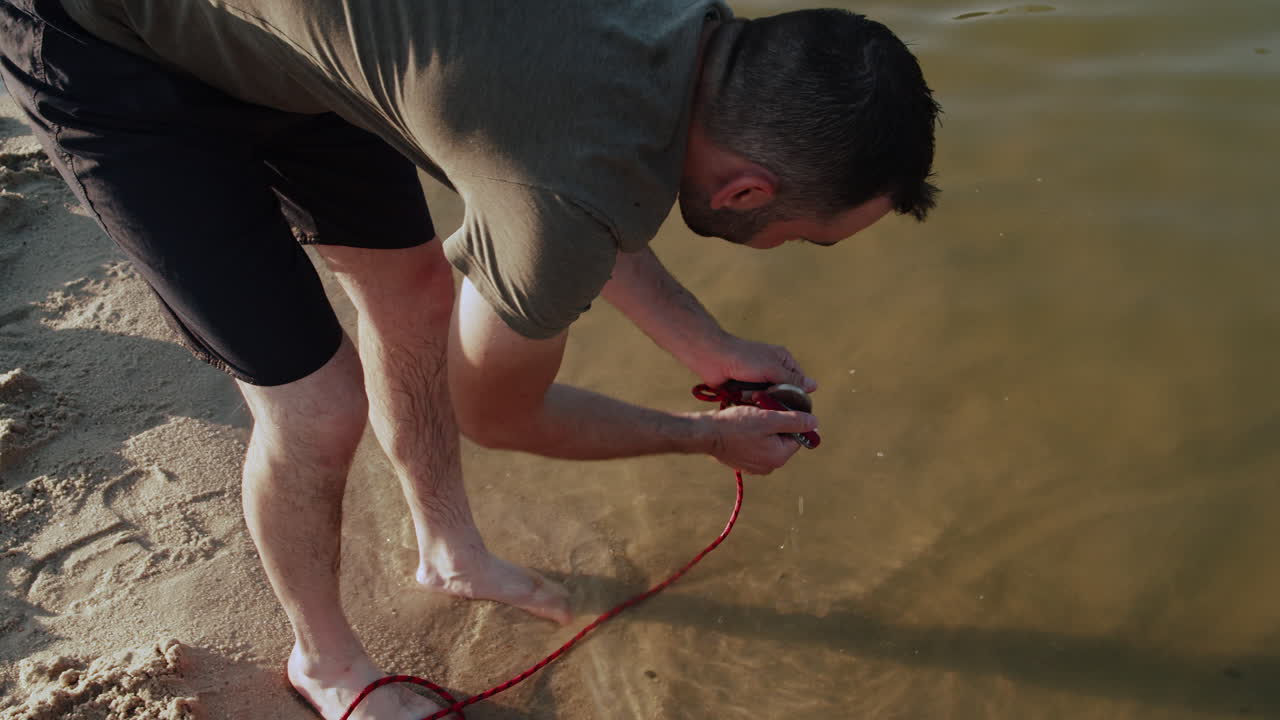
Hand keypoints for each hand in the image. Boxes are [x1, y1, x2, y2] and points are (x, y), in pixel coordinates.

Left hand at [692, 333, 817, 393]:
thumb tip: (814, 386)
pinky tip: (746, 400)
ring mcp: (759, 380)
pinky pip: (755, 401)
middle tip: (770, 399)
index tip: (797, 406)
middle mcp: (773, 369)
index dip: (799, 394)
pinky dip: (751, 402)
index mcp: (783, 360)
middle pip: (784, 392)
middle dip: (777, 398)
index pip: (799, 381)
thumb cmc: (744, 358)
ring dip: (762, 400)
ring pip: (769, 399)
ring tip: (754, 396)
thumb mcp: (772, 368)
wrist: (713, 358)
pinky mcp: (746, 389)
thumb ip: (792, 379)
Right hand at [703, 405, 818, 474]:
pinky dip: (754, 436)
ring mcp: (755, 466)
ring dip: (765, 429)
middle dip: (777, 424)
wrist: (707, 434)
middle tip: (763, 411)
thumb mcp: (768, 418)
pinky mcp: (744, 462)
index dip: (791, 420)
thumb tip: (815, 423)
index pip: (797, 437)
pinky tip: (744, 426)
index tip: (779, 409)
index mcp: (779, 457)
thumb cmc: (736, 425)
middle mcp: (769, 466)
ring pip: (769, 442)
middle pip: (783, 440)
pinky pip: (757, 446)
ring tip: (752, 417)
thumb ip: (794, 420)